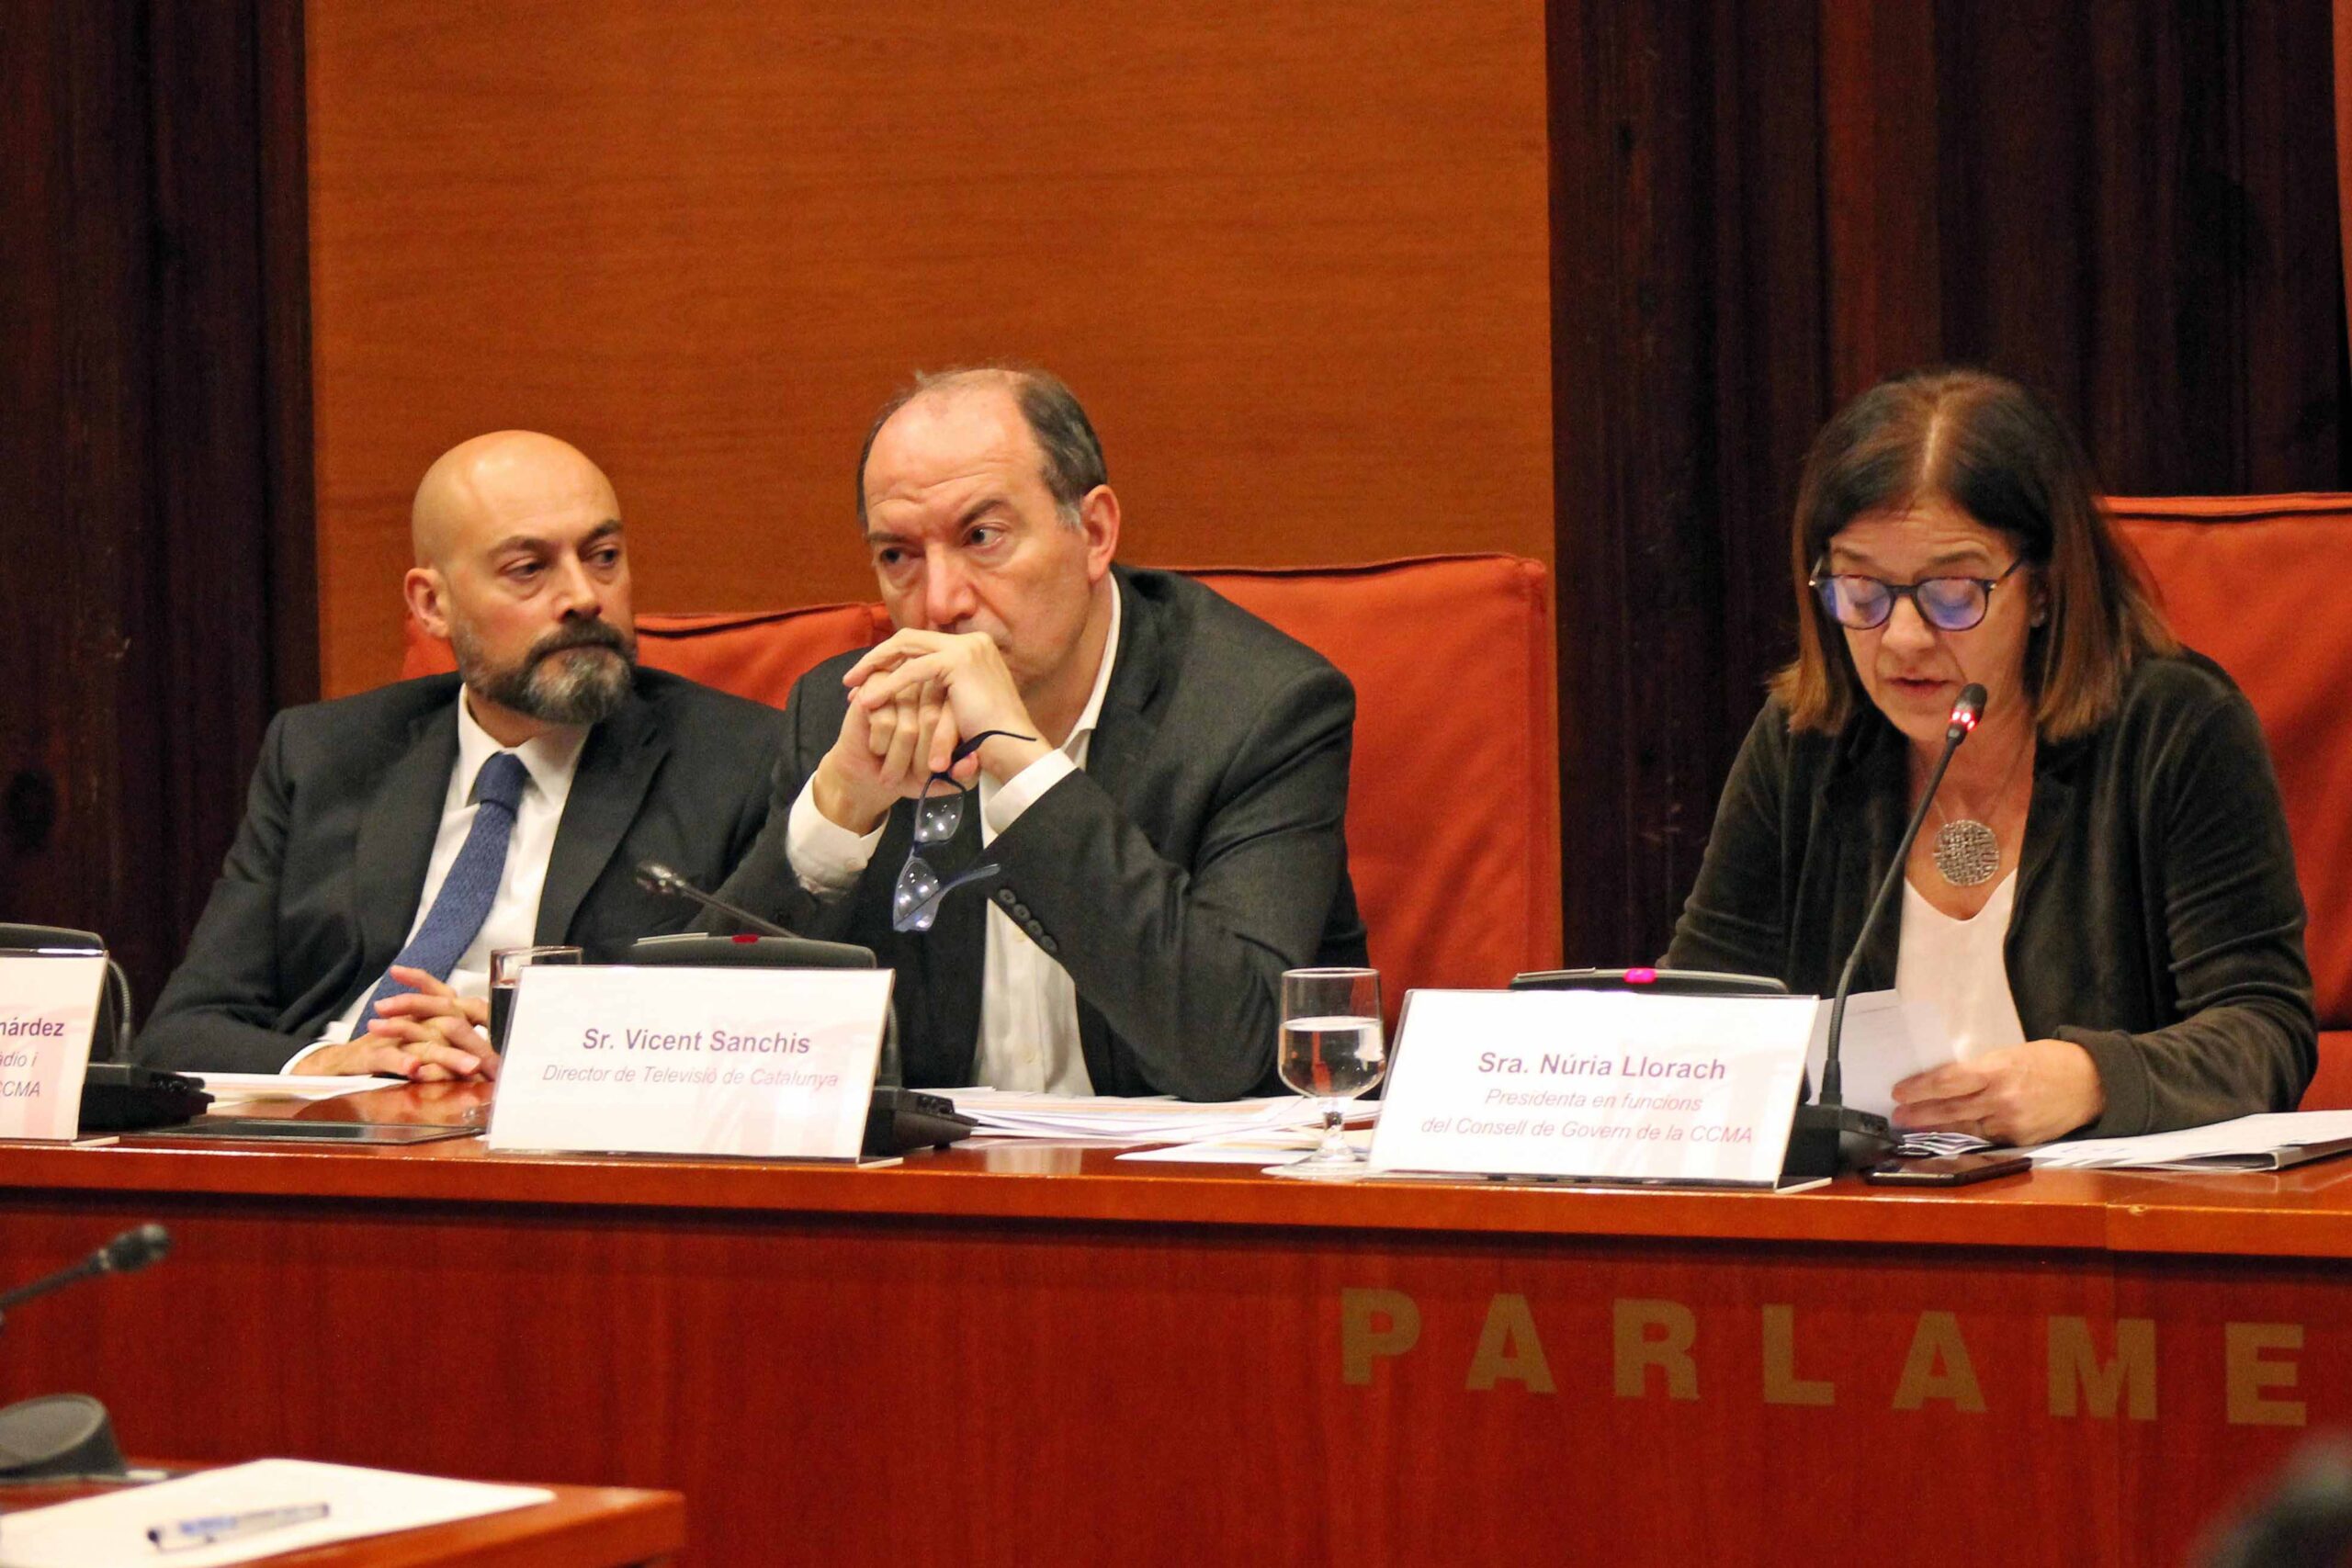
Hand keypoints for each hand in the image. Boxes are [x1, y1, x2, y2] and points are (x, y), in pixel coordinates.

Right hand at [292, 967, 498, 1081]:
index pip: (466, 1011)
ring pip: (427, 1041)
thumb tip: (495, 1065)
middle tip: (499, 1065)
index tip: (513, 1040)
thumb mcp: (426, 1048)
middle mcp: (417, 1023)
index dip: (491, 1020)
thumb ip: (456, 1050)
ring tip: (471, 1068)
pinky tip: (415, 1070)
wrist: (342, 1062)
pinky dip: (403, 1062)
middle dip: (477, 1044)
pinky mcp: (372, 1052)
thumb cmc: (391, 1053)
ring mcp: (395, 1036)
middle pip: (452, 1025)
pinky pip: (390, 1055)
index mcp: (433, 1019)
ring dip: (450, 1055)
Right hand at [809, 673, 962, 833]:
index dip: (946, 750)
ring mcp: (902, 685)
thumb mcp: (944, 780)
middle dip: (923, 760)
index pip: (957, 721)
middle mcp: (929, 687)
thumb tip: (970, 762)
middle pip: (933, 722)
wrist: (871, 776)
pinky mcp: (874, 687)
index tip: (939, 771)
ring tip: (893, 772)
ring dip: (899, 760)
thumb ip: (965, 774)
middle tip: (916, 779)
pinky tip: (877, 748)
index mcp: (953, 702)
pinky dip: (881, 745)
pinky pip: (884, 723)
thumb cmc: (910, 772)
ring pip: (909, 728)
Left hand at [844, 631, 1050, 782]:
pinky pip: (911, 671)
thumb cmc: (991, 738)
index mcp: (974, 647)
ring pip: (906, 647)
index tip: (868, 682)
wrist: (1013, 748)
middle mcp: (972, 641)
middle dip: (877, 657)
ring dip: (875, 666)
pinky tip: (869, 701)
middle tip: (851, 680)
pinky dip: (887, 685)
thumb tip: (919, 692)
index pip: (922, 643)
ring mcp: (966, 648)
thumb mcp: (963, 705)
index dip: (892, 659)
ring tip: (852, 688)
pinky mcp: (958, 662)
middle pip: (910, 638)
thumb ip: (946, 690)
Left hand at [1890, 1038, 2103, 1144]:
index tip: (1898, 1092)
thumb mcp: (2009, 1055)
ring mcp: (2012, 1123)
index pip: (1948, 1081)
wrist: (2092, 1084)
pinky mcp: (2020, 1140)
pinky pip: (1985, 1139)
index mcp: (1998, 1070)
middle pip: (1951, 1109)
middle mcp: (2002, 1099)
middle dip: (1919, 1113)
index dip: (1920, 1088)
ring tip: (1914, 1127)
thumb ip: (1979, 1070)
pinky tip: (1947, 1135)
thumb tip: (1945, 1081)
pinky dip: (1964, 1136)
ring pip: (1964, 1128)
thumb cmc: (2048, 1062)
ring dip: (1936, 1128)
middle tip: (1897, 1116)